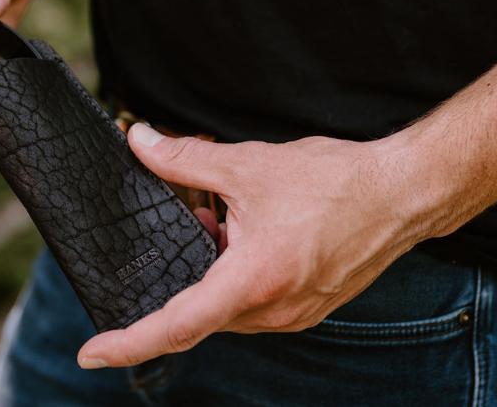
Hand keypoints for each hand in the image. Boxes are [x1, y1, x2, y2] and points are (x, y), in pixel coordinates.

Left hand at [77, 123, 437, 367]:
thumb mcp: (248, 166)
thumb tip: (139, 141)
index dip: (128, 343)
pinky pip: (252, 304)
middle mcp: (273, 311)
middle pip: (197, 314)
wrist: (404, 193)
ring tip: (214, 221)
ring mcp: (293, 315)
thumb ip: (184, 160)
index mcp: (254, 280)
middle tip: (181, 229)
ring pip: (225, 308)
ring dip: (208, 273)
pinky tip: (238, 236)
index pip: (176, 326)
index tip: (92, 353)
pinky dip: (233, 276)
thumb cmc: (335, 182)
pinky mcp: (307, 308)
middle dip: (176, 278)